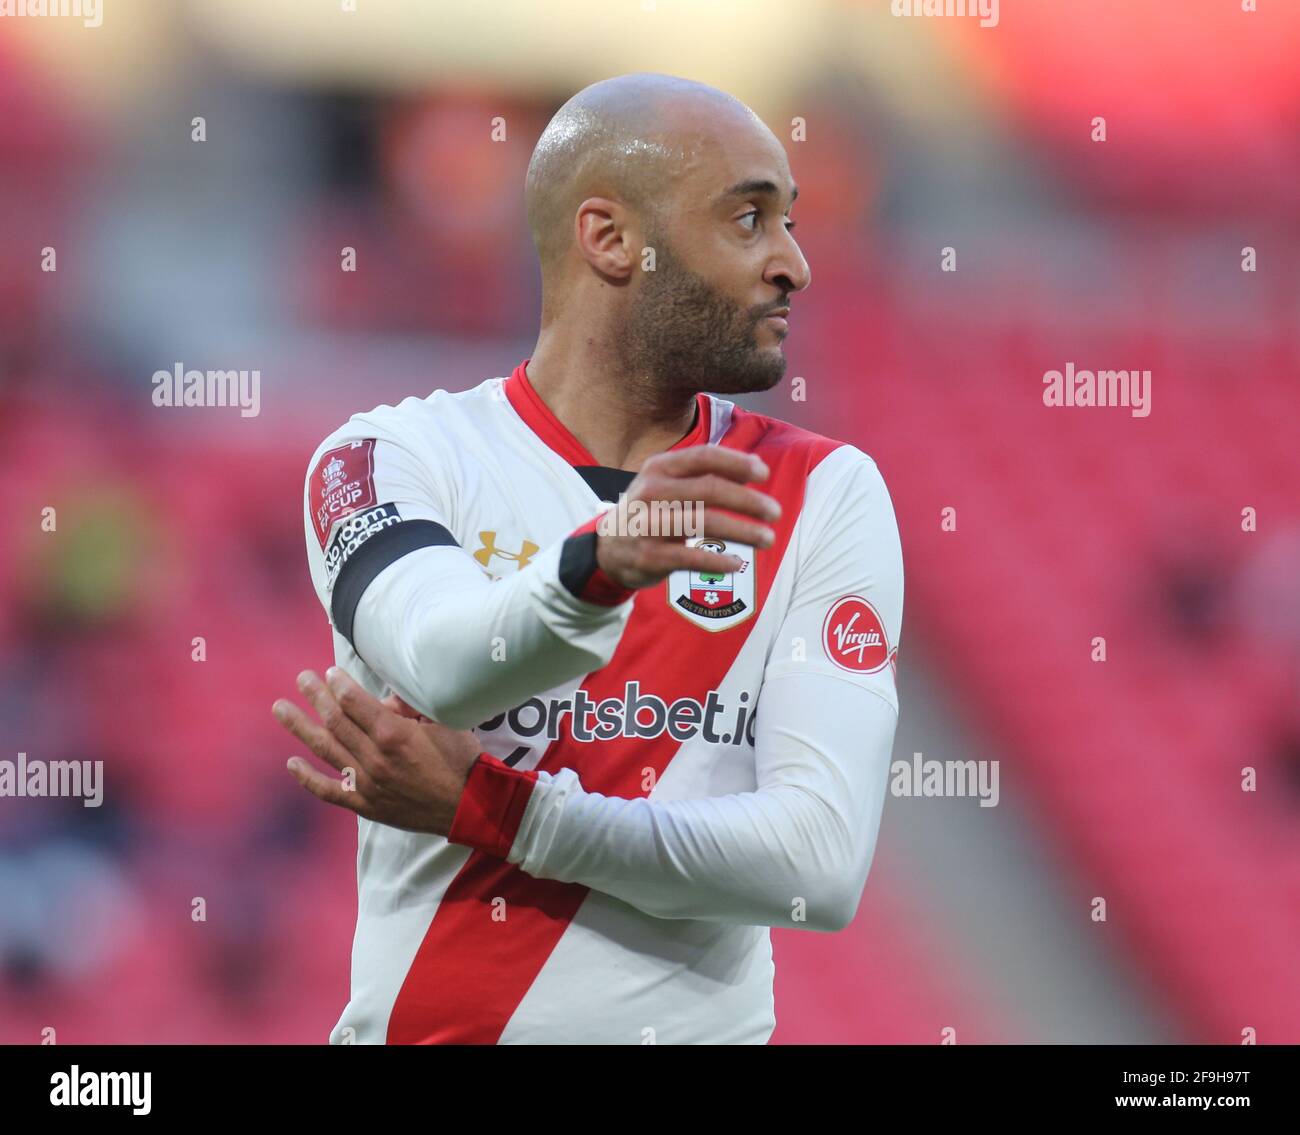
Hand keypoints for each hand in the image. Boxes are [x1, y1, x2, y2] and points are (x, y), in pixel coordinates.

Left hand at [272, 668, 480, 836]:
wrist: (472, 806)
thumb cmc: (462, 759)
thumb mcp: (442, 723)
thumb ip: (410, 708)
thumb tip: (384, 700)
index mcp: (394, 734)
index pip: (355, 702)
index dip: (339, 685)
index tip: (330, 672)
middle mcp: (374, 758)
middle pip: (336, 721)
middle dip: (317, 697)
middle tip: (302, 678)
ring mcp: (367, 784)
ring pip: (326, 750)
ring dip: (301, 727)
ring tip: (280, 708)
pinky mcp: (366, 805)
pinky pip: (330, 791)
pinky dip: (308, 779)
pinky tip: (291, 763)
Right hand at [596, 447, 780, 589]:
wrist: (608, 548)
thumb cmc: (651, 510)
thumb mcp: (665, 482)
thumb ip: (702, 474)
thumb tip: (755, 467)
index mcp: (659, 467)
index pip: (704, 457)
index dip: (737, 463)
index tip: (764, 474)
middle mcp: (652, 491)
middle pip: (710, 489)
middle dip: (748, 501)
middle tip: (775, 512)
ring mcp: (648, 524)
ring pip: (704, 522)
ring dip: (742, 531)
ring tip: (767, 538)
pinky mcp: (649, 556)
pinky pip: (690, 558)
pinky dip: (718, 562)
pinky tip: (738, 564)